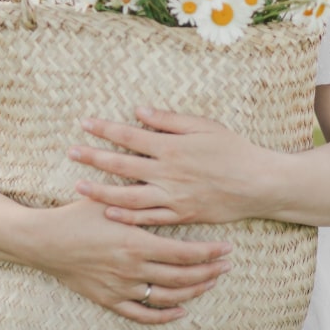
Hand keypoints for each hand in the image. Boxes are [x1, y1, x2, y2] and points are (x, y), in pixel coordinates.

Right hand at [25, 198, 231, 323]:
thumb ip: (136, 193)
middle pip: (182, 277)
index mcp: (136, 242)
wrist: (43, 241)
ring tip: (210, 283)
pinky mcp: (110, 299)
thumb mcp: (108, 201)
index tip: (226, 248)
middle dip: (209, 272)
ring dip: (193, 292)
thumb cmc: (75, 215)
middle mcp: (133, 269)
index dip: (209, 252)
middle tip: (227, 266)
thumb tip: (161, 174)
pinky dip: (165, 315)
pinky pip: (143, 314)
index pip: (184, 253)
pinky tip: (181, 310)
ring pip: (167, 296)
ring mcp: (122, 287)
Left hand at [67, 106, 272, 226]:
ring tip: (79, 187)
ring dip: (101, 191)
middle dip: (93, 158)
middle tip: (71, 152)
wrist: (258, 183)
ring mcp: (173, 197)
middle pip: (122, 165)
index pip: (130, 136)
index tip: (84, 124)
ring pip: (128, 197)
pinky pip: (148, 218)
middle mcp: (168, 173)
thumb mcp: (203, 126)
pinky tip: (109, 212)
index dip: (105, 129)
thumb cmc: (233, 150)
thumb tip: (139, 110)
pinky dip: (127, 216)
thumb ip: (169, 120)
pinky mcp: (181, 215)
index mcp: (172, 147)